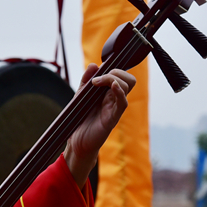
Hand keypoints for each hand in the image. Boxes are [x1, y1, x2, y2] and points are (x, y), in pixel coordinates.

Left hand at [64, 64, 135, 186]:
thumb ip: (86, 80)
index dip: (113, 68)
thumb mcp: (80, 96)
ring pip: (128, 86)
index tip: (97, 72)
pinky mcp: (113, 118)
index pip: (122, 75)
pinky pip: (123, 103)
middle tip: (98, 80)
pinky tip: (112, 86)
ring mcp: (115, 108)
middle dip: (116, 72)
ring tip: (96, 84)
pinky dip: (119, 91)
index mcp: (109, 93)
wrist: (77, 142)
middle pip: (129, 79)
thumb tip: (94, 65)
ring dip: (113, 78)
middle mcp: (115, 99)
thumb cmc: (80, 120)